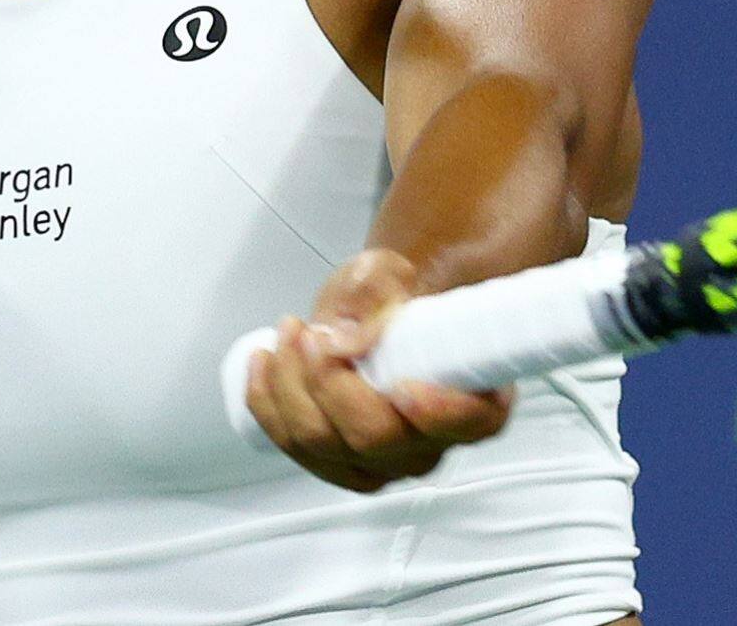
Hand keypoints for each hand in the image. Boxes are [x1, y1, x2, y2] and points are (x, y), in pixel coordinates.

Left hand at [242, 247, 515, 492]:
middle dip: (330, 384)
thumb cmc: (393, 298)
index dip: (439, 413)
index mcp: (473, 400)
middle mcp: (428, 444)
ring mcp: (378, 462)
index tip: (405, 385)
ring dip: (291, 386)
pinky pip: (291, 446)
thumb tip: (347, 338)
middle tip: (313, 333)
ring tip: (289, 331)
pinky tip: (263, 361)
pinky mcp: (334, 463)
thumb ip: (374, 294)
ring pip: (324, 445)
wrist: (372, 314)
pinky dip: (266, 403)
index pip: (472, 424)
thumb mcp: (387, 273)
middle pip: (375, 438)